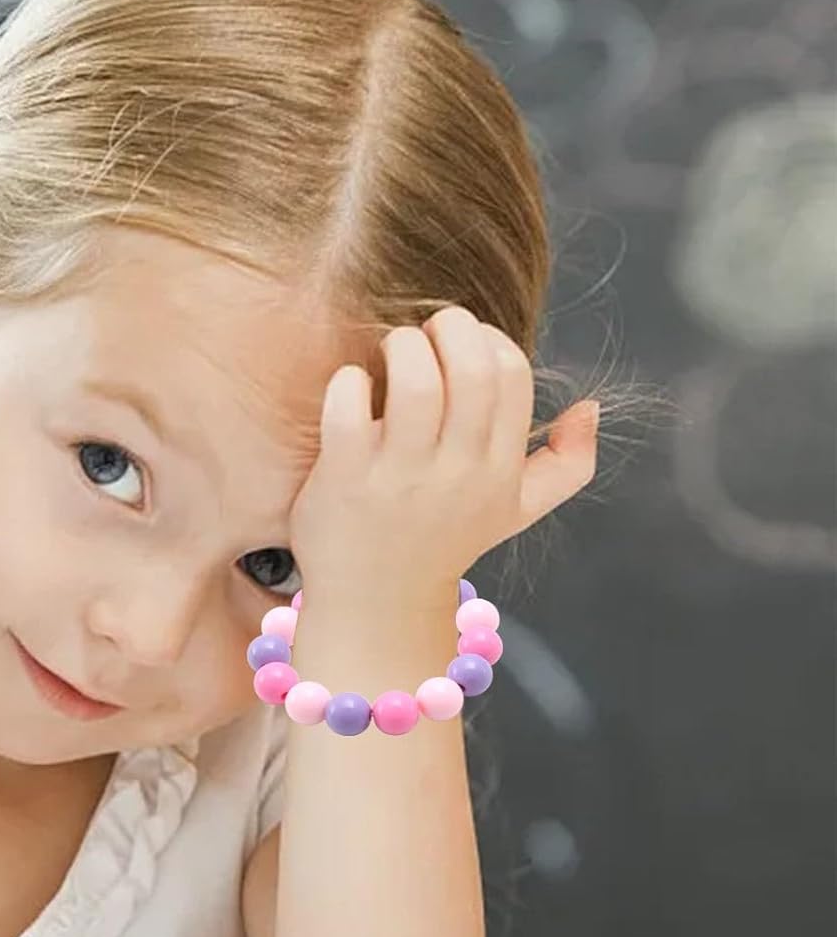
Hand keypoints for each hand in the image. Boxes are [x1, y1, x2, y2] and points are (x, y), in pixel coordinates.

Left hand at [290, 305, 598, 593]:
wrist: (376, 608)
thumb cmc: (440, 543)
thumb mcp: (514, 511)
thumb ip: (567, 465)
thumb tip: (590, 409)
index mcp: (499, 469)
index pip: (512, 376)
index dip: (486, 340)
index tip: (458, 346)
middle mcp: (458, 473)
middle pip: (473, 370)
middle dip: (448, 328)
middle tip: (423, 334)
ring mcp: (402, 478)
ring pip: (418, 384)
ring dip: (402, 347)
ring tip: (389, 353)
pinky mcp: (346, 481)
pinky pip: (349, 411)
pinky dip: (349, 383)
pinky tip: (350, 387)